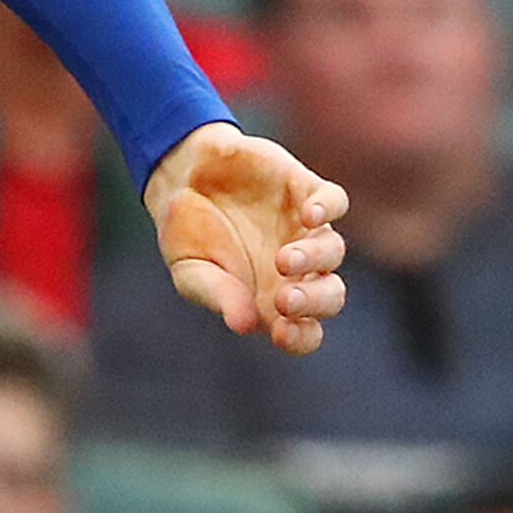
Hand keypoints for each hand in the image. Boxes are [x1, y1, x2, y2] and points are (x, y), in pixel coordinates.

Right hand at [145, 120, 347, 355]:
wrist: (178, 174)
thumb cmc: (185, 232)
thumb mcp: (190, 269)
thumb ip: (218, 294)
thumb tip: (245, 325)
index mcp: (268, 297)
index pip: (304, 330)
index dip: (300, 337)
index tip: (281, 331)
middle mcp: (296, 269)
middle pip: (330, 294)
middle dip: (315, 301)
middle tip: (286, 299)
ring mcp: (304, 230)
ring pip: (333, 250)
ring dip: (313, 260)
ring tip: (284, 259)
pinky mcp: (305, 191)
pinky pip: (335, 202)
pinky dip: (327, 209)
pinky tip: (308, 214)